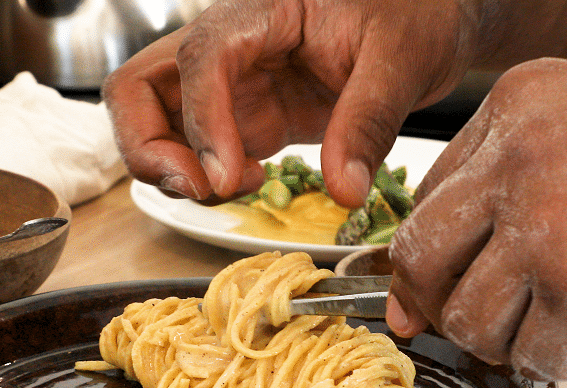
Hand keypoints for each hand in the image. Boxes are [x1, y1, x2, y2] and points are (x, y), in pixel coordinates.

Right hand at [102, 0, 477, 206]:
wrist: (427, 23)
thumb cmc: (414, 14)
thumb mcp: (402, 60)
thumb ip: (369, 121)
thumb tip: (343, 190)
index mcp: (261, 12)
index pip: (200, 58)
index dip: (201, 120)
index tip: (224, 177)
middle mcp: (230, 47)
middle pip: (139, 87)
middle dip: (148, 146)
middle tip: (199, 189)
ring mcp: (233, 84)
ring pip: (155, 121)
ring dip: (169, 166)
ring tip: (228, 189)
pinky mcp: (247, 117)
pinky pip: (198, 148)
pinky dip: (203, 177)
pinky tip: (248, 184)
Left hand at [386, 58, 566, 379]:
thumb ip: (494, 186)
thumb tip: (415, 287)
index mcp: (516, 109)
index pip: (425, 201)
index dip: (427, 260)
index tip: (433, 288)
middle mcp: (520, 158)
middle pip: (423, 261)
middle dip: (444, 305)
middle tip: (481, 320)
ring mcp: (549, 224)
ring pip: (470, 320)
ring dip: (508, 339)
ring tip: (555, 322)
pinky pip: (534, 356)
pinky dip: (563, 358)